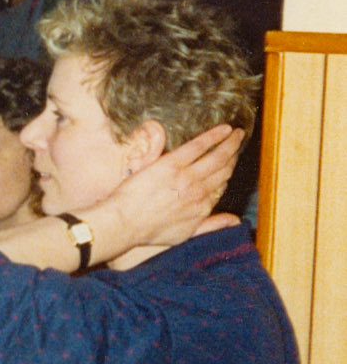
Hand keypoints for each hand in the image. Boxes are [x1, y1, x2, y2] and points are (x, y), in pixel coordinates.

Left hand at [102, 123, 244, 255]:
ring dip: (231, 143)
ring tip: (238, 134)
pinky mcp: (172, 164)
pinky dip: (214, 136)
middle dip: (233, 155)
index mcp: (202, 207)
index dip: (227, 173)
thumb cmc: (147, 231)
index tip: (230, 163)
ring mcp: (187, 177)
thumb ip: (210, 225)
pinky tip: (225, 128)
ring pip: (217, 157)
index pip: (221, 186)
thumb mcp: (185, 235)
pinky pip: (199, 146)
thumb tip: (235, 220)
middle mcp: (200, 191)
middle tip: (239, 142)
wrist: (124, 224)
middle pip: (223, 170)